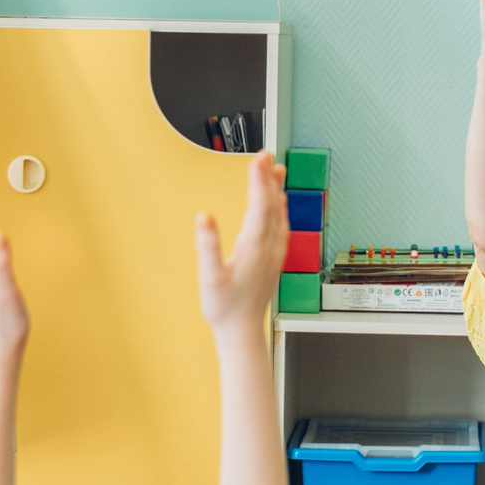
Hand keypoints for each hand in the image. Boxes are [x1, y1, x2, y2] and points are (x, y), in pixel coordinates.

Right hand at [196, 152, 288, 331]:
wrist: (242, 330)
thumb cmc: (224, 307)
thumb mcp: (210, 277)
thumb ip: (208, 246)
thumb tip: (204, 217)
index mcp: (254, 247)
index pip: (260, 206)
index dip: (259, 180)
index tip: (258, 158)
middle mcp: (269, 247)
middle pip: (272, 205)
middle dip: (268, 178)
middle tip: (265, 154)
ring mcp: (274, 253)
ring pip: (279, 214)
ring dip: (276, 190)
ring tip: (276, 168)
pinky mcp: (273, 259)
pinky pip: (280, 226)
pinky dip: (279, 208)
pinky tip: (278, 202)